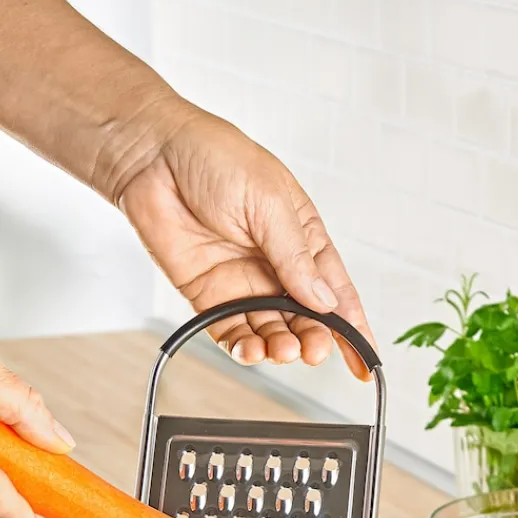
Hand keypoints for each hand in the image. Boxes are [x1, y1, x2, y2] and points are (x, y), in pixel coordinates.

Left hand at [0, 0, 377, 374]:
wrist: (151, 157)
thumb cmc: (213, 158)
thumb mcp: (269, 202)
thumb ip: (296, 256)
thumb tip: (325, 300)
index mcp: (303, 238)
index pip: (337, 291)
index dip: (354, 328)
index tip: (365, 361)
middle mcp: (277, 266)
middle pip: (306, 319)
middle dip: (315, 339)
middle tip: (312, 350)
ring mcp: (243, 284)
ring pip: (272, 331)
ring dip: (281, 346)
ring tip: (283, 350)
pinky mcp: (209, 297)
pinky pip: (233, 333)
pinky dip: (244, 347)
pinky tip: (251, 350)